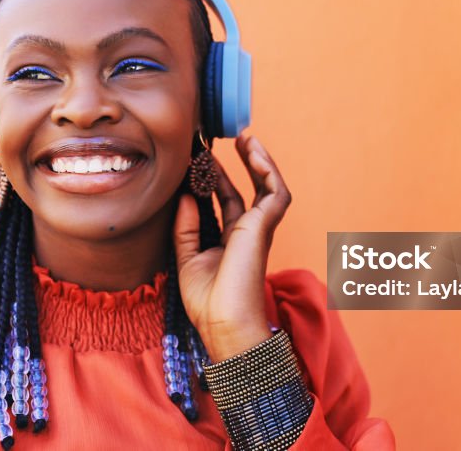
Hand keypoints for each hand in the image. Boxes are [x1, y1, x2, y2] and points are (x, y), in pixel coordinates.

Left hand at [173, 134, 292, 362]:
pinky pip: (275, 192)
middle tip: (223, 139)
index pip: (225, 200)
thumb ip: (186, 226)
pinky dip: (268, 171)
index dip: (213, 178)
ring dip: (259, 161)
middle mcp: (247, 232)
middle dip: (237, 164)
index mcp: (230, 240)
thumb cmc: (208, 301)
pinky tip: (255, 153)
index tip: (198, 158)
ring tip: (246, 138)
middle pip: (246, 189)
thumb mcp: (186, 257)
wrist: (224, 321)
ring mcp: (258, 229)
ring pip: (266, 187)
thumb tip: (186, 194)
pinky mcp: (265, 227)